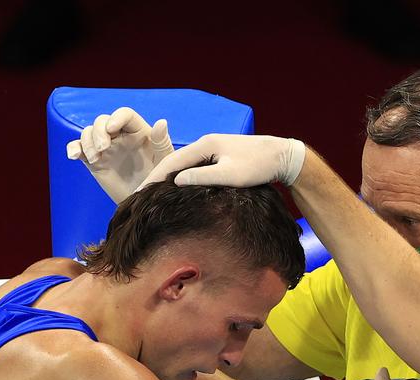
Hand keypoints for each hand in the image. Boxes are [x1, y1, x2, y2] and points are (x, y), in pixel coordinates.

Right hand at [65, 107, 173, 202]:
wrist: (146, 203)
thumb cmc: (159, 180)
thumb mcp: (164, 162)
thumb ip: (161, 143)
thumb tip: (161, 122)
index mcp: (138, 131)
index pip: (124, 115)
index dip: (116, 118)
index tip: (112, 129)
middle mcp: (120, 136)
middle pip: (102, 121)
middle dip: (99, 132)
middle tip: (103, 148)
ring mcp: (105, 148)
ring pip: (88, 133)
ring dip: (87, 142)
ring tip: (94, 158)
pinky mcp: (95, 162)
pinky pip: (79, 149)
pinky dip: (73, 148)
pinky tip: (73, 156)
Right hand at [140, 133, 305, 187]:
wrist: (281, 157)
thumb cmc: (258, 167)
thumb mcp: (229, 175)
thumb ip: (202, 178)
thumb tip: (176, 181)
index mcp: (205, 145)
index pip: (171, 162)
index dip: (153, 177)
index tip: (139, 193)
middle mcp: (206, 144)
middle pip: (174, 162)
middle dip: (155, 178)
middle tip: (138, 196)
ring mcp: (213, 150)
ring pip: (184, 165)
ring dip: (168, 179)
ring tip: (153, 195)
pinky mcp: (220, 157)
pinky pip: (195, 168)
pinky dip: (183, 178)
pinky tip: (178, 190)